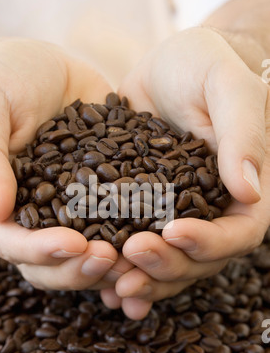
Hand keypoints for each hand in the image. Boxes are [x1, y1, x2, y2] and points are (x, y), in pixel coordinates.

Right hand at [0, 37, 117, 289]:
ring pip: (88, 256)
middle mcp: (39, 216)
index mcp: (3, 204)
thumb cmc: (2, 78)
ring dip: (113, 265)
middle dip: (81, 268)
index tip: (75, 244)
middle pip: (54, 264)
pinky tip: (161, 241)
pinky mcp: (105, 196)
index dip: (42, 251)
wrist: (42, 65)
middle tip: (112, 258)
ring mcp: (74, 210)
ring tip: (141, 257)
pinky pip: (121, 225)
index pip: (15, 244)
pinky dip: (137, 240)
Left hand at [100, 27, 269, 319]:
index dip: (209, 241)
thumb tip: (249, 190)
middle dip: (167, 265)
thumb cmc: (204, 65)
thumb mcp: (224, 85)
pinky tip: (103, 287)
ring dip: (143, 279)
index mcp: (242, 189)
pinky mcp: (143, 212)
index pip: (239, 231)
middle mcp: (212, 211)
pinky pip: (137, 249)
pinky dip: (124, 272)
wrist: (168, 67)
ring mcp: (176, 215)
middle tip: (131, 255)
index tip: (173, 231)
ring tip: (113, 286)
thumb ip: (242, 132)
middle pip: (199, 259)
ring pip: (168, 264)